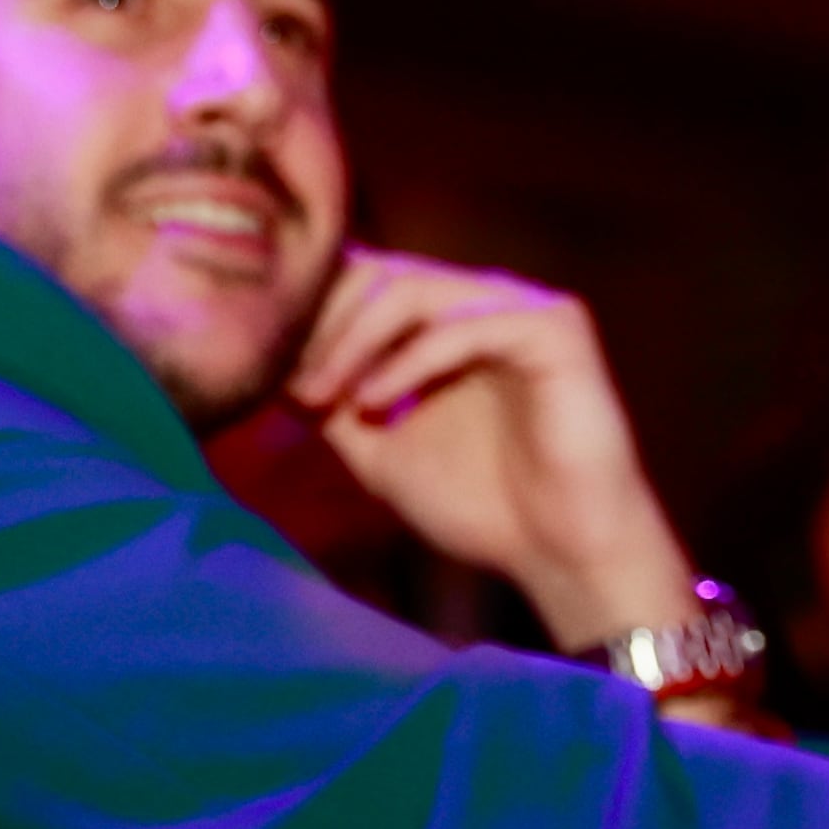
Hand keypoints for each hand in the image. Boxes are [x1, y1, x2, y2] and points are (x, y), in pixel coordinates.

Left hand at [286, 250, 696, 648]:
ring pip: (416, 289)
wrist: (561, 556)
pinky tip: (375, 404)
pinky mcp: (556, 329)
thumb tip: (270, 370)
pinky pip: (466, 324)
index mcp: (444, 322)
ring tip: (323, 398)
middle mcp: (482, 302)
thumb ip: (334, 407)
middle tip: (293, 386)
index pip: (365, 280)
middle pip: (382, 272)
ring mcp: (521, 309)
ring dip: (355, 340)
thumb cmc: (482, 507)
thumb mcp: (381, 452)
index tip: (266, 372)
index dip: (311, 316)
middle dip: (324, 324)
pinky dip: (410, 361)